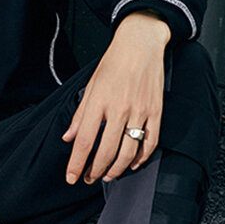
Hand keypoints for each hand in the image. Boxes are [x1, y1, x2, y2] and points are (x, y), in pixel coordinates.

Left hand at [63, 10, 169, 184]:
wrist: (141, 44)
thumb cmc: (113, 63)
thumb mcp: (89, 87)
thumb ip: (80, 115)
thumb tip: (68, 138)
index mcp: (99, 103)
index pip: (84, 142)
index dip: (76, 164)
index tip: (71, 176)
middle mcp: (119, 109)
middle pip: (106, 152)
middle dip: (95, 171)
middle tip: (89, 178)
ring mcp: (140, 112)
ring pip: (128, 152)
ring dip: (116, 169)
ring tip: (107, 176)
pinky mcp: (156, 112)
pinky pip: (150, 142)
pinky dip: (140, 158)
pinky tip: (131, 164)